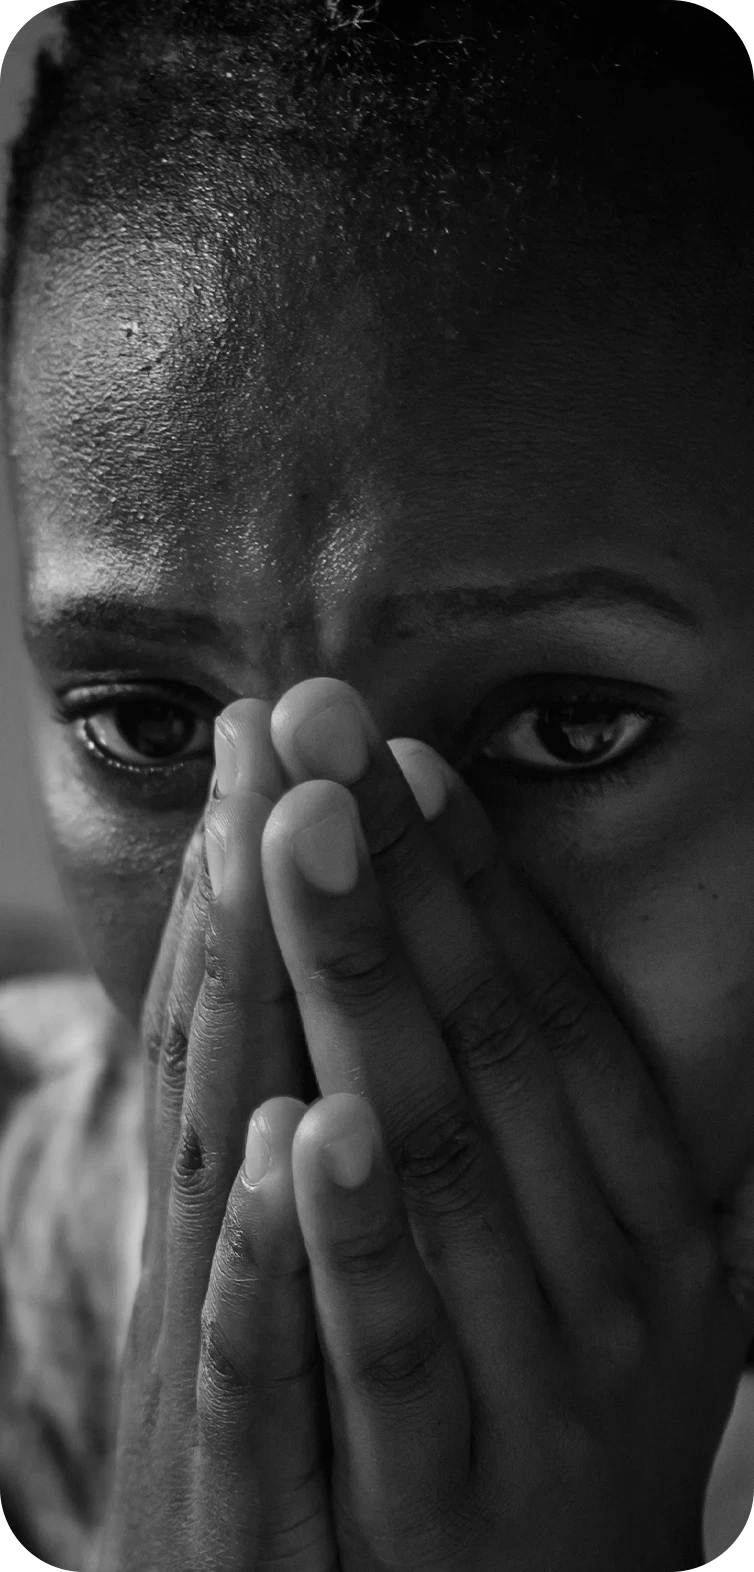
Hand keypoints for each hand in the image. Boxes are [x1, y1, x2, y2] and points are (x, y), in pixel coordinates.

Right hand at [97, 700, 336, 1571]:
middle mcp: (220, 1259)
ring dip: (256, 1010)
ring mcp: (223, 1364)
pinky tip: (295, 1149)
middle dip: (260, 884)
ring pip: (239, 1168)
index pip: (235, 1014)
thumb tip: (362, 1008)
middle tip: (276, 729)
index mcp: (240, 1208)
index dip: (251, 877)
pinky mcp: (244, 1495)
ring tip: (272, 864)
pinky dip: (276, 1253)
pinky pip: (267, 1360)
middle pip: (234, 1048)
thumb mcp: (301, 1280)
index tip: (279, 743)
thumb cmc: (303, 1442)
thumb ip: (322, 1144)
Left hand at [258, 676, 752, 1571]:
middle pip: (492, 1050)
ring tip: (299, 844)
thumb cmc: (586, 1416)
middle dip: (397, 883)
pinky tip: (303, 1120)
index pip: (559, 1016)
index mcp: (659, 1220)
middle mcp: (612, 1285)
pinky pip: (395, 1344)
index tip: (403, 761)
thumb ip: (628, 1140)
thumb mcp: (652, 1284)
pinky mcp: (437, 1494)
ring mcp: (532, 1387)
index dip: (482, 885)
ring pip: (440, 1163)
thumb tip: (599, 962)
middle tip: (322, 737)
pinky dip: (350, 1233)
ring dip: (365, 990)